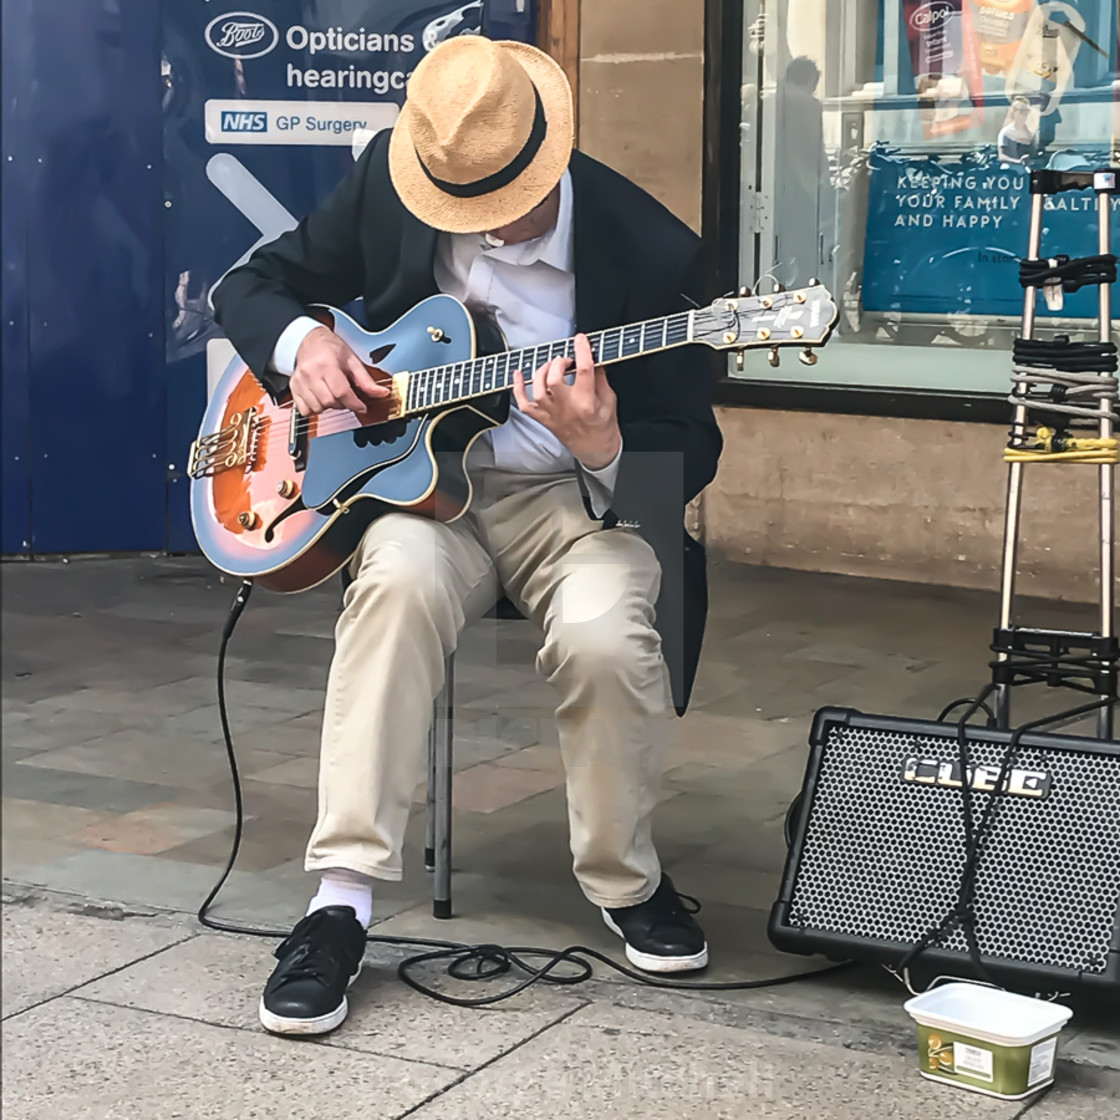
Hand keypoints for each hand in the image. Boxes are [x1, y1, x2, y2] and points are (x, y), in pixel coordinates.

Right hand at [289, 326, 388, 416]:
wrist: (308, 340)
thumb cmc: (330, 348)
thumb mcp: (352, 360)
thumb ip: (366, 380)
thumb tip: (381, 393)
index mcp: (326, 364)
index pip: (341, 392)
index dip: (354, 404)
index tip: (361, 406)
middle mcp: (310, 373)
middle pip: (329, 402)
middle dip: (342, 404)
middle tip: (346, 396)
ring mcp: (300, 381)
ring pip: (317, 408)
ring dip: (329, 407)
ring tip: (333, 394)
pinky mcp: (293, 388)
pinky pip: (305, 410)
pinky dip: (315, 409)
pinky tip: (321, 398)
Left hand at [512, 333, 620, 469]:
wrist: (595, 450)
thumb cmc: (603, 426)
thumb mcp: (610, 399)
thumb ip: (600, 378)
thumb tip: (593, 357)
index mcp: (587, 402)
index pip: (583, 371)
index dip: (581, 351)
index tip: (581, 340)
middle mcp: (567, 408)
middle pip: (554, 379)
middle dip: (559, 363)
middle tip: (566, 361)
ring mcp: (553, 415)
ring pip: (538, 390)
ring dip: (542, 372)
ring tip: (551, 366)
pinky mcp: (544, 419)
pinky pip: (525, 405)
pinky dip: (518, 389)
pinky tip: (518, 375)